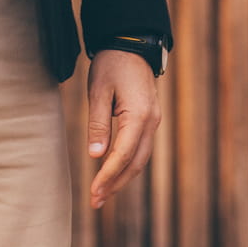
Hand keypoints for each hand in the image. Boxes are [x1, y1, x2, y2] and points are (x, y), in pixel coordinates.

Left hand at [85, 49, 160, 208]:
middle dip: (115, 185)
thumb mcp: (98, 91)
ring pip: (139, 159)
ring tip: (102, 194)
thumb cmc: (111, 64)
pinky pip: (140, 149)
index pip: (123, 155)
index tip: (93, 193)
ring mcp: (153, 122)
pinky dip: (127, 165)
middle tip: (95, 202)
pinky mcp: (149, 120)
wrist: (131, 44)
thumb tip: (96, 156)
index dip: (108, 177)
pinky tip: (113, 174)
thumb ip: (97, 124)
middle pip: (135, 163)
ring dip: (122, 178)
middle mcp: (151, 123)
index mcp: (139, 116)